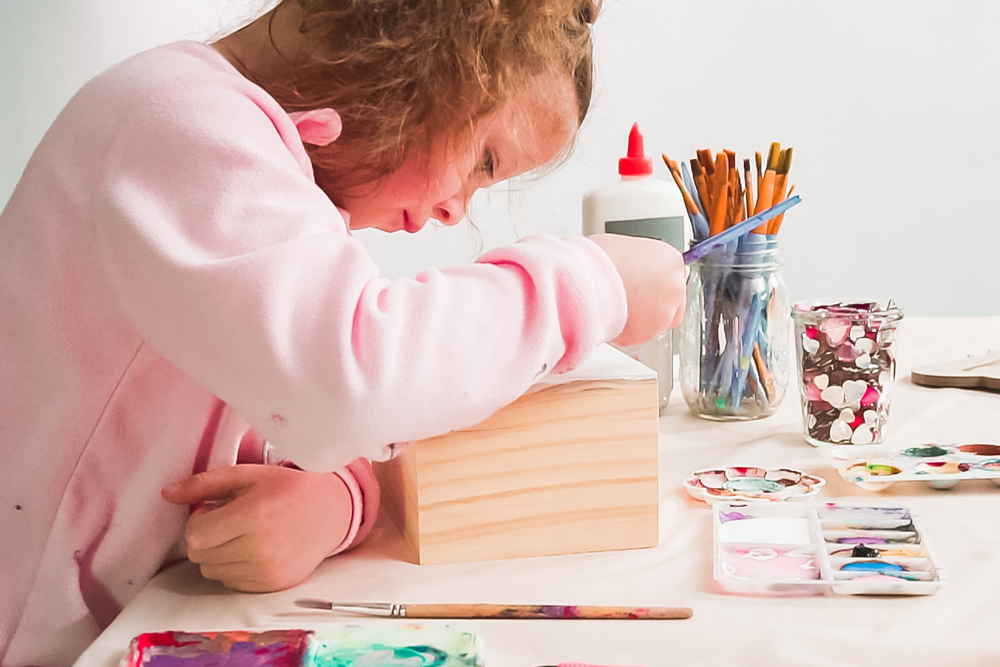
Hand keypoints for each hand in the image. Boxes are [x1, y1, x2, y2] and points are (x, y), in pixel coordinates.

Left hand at [161, 465, 352, 592]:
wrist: (333, 511)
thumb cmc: (290, 488)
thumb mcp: (249, 474)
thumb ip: (205, 483)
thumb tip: (166, 493)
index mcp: (253, 515)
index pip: (194, 534)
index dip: (199, 518)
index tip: (216, 507)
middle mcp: (260, 547)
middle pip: (200, 555)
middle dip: (206, 536)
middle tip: (230, 519)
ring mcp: (267, 570)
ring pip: (212, 571)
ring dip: (218, 553)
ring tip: (243, 533)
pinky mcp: (273, 585)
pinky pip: (231, 583)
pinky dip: (235, 567)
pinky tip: (254, 548)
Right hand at [588, 233, 685, 346]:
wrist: (584, 277)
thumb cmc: (598, 258)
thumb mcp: (630, 249)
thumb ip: (644, 264)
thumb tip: (641, 273)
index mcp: (671, 262)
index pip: (676, 282)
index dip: (658, 289)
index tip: (647, 291)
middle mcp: (673, 288)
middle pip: (671, 308)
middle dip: (653, 309)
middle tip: (631, 301)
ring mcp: (662, 314)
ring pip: (654, 325)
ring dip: (639, 321)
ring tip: (615, 305)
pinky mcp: (644, 334)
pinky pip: (635, 335)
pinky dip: (624, 330)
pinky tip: (610, 315)